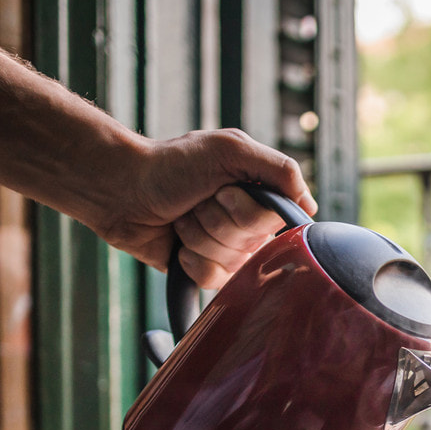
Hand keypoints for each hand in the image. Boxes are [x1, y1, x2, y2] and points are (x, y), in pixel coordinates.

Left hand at [99, 128, 318, 289]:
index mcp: (260, 194)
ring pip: (231, 263)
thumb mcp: (230, 149)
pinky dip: (190, 259)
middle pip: (252, 244)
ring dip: (199, 237)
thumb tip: (309, 206)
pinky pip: (213, 280)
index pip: (278, 221)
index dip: (247, 212)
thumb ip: (281, 169)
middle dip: (218, 222)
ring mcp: (227, 248)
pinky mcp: (205, 269)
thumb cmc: (171, 163)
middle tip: (198, 202)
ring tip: (182, 217)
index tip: (222, 191)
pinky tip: (176, 241)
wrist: (121, 188)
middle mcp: (249, 224)